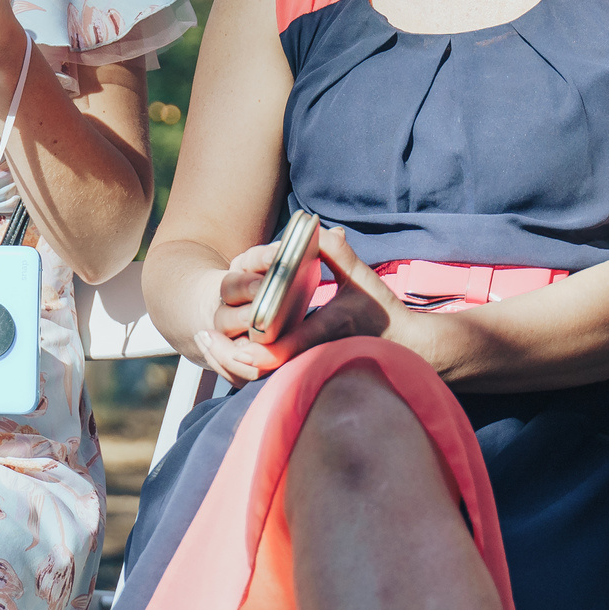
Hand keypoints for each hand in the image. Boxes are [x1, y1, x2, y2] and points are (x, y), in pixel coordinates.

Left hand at [189, 226, 398, 382]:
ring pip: (264, 377)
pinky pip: (270, 378)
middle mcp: (316, 353)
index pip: (293, 345)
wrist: (403, 347)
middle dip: (233, 358)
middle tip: (205, 341)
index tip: (240, 345)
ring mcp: (311, 367)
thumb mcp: (362, 278)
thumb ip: (339, 254)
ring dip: (233, 365)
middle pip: (268, 366)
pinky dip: (244, 370)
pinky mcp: (306, 373)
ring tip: (206, 345)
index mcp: (329, 330)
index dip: (264, 348)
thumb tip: (320, 230)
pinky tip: (222, 355)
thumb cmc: (381, 310)